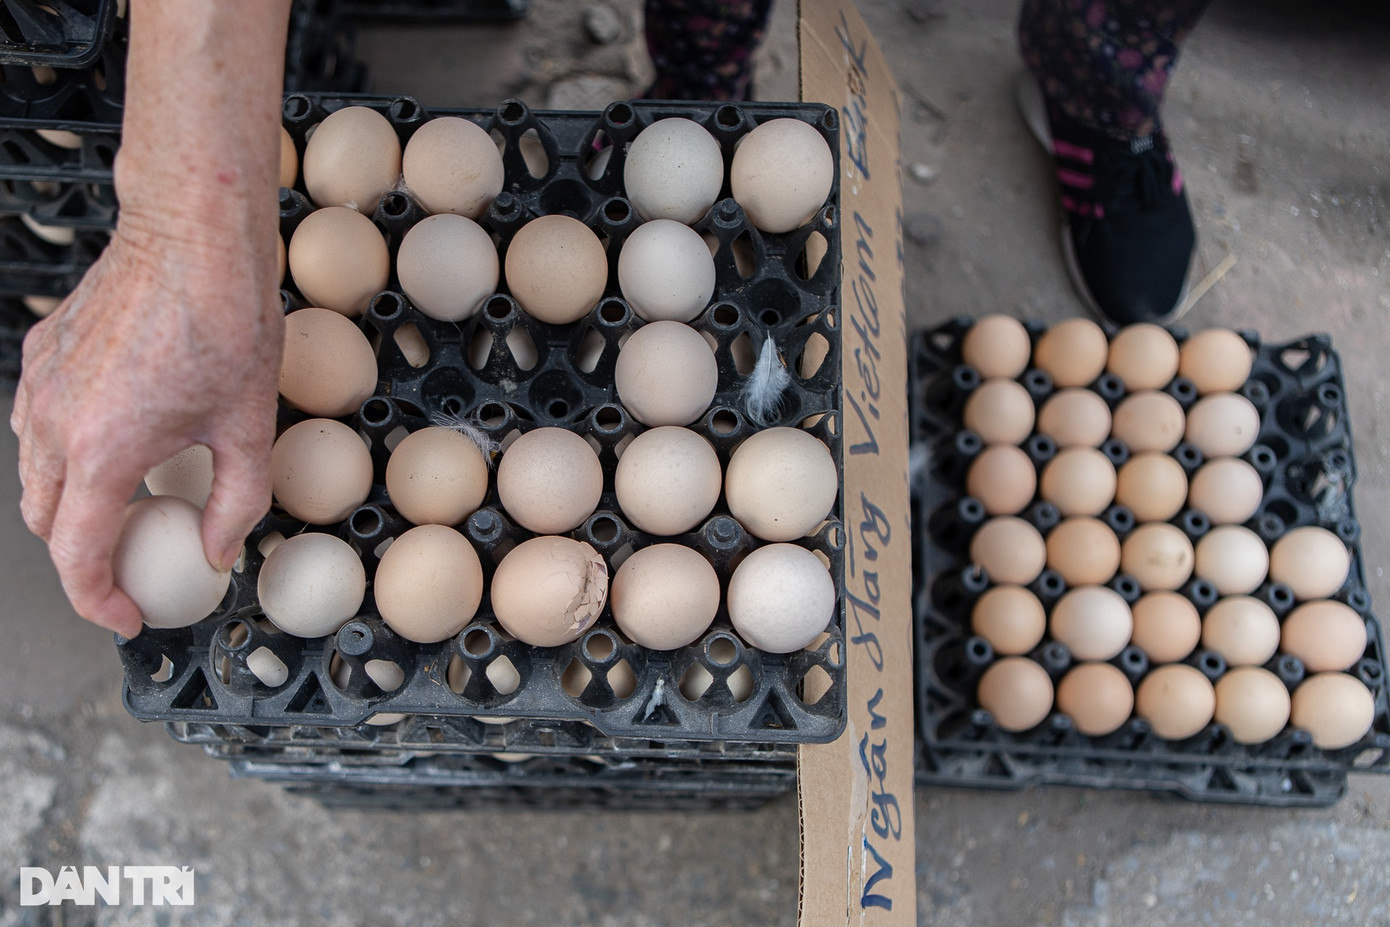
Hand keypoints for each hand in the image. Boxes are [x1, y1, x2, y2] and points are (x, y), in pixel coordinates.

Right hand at [10, 220, 282, 636]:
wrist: (191, 236)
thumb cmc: (227, 322)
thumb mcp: (249, 427)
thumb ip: (236, 503)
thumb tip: (219, 553)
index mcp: (101, 450)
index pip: (77, 555)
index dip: (98, 599)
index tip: (127, 615)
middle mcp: (53, 421)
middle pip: (46, 520)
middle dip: (84, 556)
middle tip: (134, 565)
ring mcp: (39, 383)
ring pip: (34, 473)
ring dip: (70, 504)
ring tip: (126, 511)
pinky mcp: (41, 352)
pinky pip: (36, 423)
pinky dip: (64, 453)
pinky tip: (114, 445)